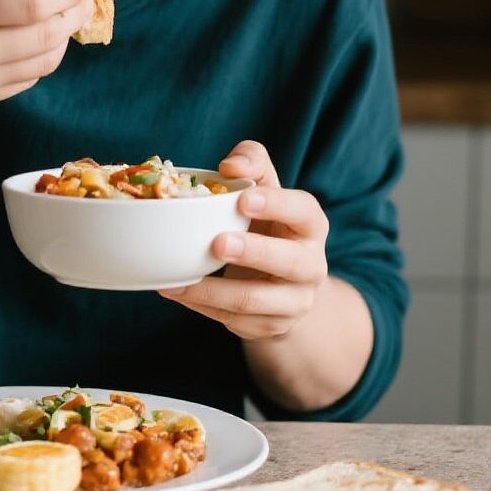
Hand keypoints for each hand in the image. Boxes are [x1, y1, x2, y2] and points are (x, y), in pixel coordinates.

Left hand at [158, 140, 328, 340]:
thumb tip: (230, 166)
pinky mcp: (272, 326)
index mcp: (310, 224)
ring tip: (178, 280)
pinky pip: (233, 319)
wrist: (283, 283)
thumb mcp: (264, 189)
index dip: (276, 205)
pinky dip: (201, 306)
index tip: (243, 199)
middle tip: (217, 243)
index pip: (303, 211)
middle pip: (289, 261)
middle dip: (253, 252)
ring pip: (255, 300)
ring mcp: (294, 301)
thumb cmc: (266, 223)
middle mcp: (312, 265)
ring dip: (213, 290)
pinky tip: (178, 292)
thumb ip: (251, 164)